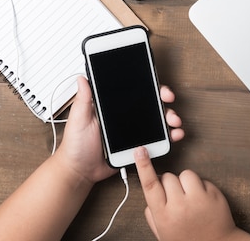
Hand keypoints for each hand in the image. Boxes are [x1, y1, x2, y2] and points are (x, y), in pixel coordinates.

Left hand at [55, 76, 183, 184]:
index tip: (157, 86)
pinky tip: (174, 135)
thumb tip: (83, 78)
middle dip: (163, 100)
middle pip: (150, 104)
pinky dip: (168, 136)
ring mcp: (134, 131)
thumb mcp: (78, 119)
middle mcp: (126, 116)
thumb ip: (83, 100)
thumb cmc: (76, 146)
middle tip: (169, 100)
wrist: (80, 171)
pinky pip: (156, 139)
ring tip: (174, 122)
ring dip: (169, 118)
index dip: (149, 86)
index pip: (135, 92)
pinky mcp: (138, 145)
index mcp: (113, 107)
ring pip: (157, 120)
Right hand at [135, 147, 249, 240]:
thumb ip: (153, 216)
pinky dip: (200, 187)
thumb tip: (149, 197)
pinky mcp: (213, 194)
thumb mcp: (163, 234)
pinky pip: (202, 179)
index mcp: (163, 216)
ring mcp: (198, 199)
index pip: (150, 184)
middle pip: (168, 177)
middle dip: (170, 184)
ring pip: (185, 173)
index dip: (143, 166)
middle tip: (176, 198)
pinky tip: (202, 201)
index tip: (140, 150)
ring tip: (190, 198)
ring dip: (186, 182)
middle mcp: (179, 206)